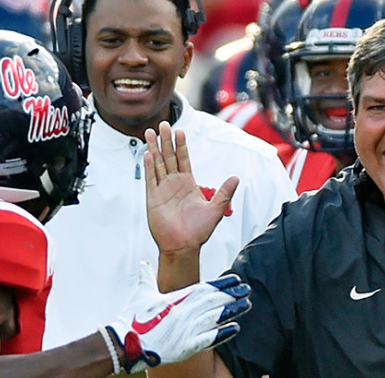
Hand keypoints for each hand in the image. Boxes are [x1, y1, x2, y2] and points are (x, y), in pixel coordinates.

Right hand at [106, 263, 250, 373]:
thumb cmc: (132, 318)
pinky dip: (223, 333)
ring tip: (247, 304)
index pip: (205, 288)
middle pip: (214, 301)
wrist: (125, 343)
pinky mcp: (186, 346)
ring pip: (216, 318)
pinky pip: (209, 339)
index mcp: (176, 298)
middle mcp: (184, 312)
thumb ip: (147, 278)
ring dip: (233, 311)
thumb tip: (145, 265)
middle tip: (247, 289)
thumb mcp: (141, 294)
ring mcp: (186, 329)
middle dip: (232, 294)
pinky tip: (236, 328)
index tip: (236, 280)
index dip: (222, 284)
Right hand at [144, 121, 238, 255]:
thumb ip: (224, 192)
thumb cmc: (199, 231)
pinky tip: (148, 154)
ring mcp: (163, 190)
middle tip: (163, 124)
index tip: (180, 131)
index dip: (181, 145)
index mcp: (188, 184)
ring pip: (157, 164)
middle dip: (166, 141)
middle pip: (169, 157)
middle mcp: (174, 184)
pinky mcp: (153, 198)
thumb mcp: (216, 209)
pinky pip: (150, 179)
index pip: (183, 159)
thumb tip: (236, 178)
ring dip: (154, 149)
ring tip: (151, 132)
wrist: (184, 246)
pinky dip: (149, 167)